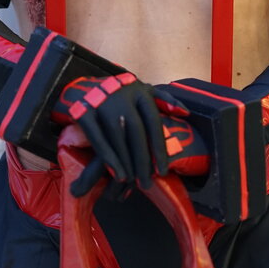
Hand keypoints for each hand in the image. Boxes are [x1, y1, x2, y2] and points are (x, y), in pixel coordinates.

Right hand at [53, 73, 173, 195]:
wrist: (82, 85)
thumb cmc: (120, 94)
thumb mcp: (143, 90)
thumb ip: (165, 100)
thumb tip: (186, 113)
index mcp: (140, 91)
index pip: (153, 122)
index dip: (159, 148)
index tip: (163, 170)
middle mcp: (122, 95)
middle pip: (136, 132)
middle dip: (142, 160)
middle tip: (146, 182)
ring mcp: (102, 102)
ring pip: (118, 137)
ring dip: (125, 161)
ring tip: (131, 181)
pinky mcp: (84, 111)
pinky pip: (98, 138)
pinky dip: (107, 157)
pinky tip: (115, 172)